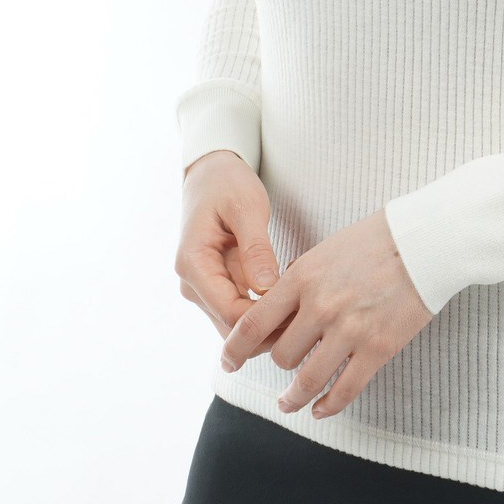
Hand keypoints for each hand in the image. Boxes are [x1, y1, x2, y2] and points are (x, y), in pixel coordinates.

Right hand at [175, 150, 285, 352]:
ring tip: (303, 296)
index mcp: (194, 265)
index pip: (230, 313)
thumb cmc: (228, 185)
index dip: (266, 320)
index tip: (302, 309)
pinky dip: (266, 308)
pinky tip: (290, 289)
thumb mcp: (246, 208)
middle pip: (233, 328)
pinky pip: (242, 310)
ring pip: (238, 325)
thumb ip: (256, 249)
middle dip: (271, 325)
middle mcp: (192, 284)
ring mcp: (203, 289)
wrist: (212, 175)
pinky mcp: (217, 287)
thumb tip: (266, 290)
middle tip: (310, 308)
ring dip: (270, 319)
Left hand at [219, 208, 432, 418]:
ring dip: (293, 397)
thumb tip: (276, 311)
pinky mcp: (378, 348)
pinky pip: (344, 390)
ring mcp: (349, 330)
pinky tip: (319, 409)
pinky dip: (327, 406)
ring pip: (306, 380)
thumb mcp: (325, 250)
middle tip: (282, 366)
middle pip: (280, 355)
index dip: (234, 350)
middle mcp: (320, 306)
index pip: (253, 324)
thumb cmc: (376, 239)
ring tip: (289, 403)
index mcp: (303, 278)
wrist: (425, 241)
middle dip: (279, 363)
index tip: (228, 362)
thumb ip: (299, 281)